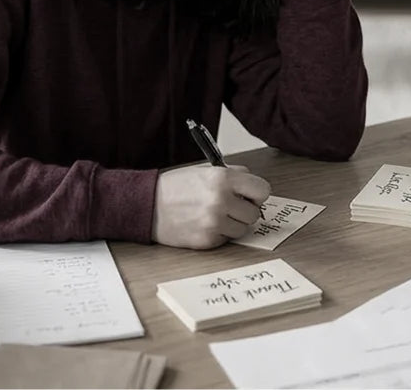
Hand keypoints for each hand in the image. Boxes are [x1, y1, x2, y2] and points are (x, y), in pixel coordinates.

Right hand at [151, 164, 270, 248]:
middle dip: (245, 210)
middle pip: (254, 213)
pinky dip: (220, 233)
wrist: (148, 204)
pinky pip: (226, 239)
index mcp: (223, 178)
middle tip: (231, 206)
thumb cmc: (175, 186)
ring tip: (215, 214)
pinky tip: (204, 223)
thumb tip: (253, 186)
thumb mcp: (205, 170)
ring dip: (233, 223)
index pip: (262, 190)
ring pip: (243, 229)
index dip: (257, 194)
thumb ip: (233, 175)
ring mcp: (214, 223)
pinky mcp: (207, 240)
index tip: (250, 195)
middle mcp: (221, 200)